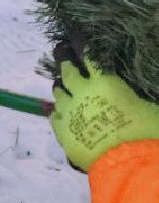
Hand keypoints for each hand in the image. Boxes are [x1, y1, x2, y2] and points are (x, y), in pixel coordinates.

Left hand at [51, 51, 158, 170]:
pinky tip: (59, 113)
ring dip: (61, 88)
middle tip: (63, 57)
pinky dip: (57, 113)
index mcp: (105, 82)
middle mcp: (82, 92)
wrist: (129, 165)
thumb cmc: (147, 135)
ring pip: (58, 92)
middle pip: (67, 71)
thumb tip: (126, 97)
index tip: (74, 36)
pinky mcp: (62, 131)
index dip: (80, 44)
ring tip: (62, 86)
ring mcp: (69, 111)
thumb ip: (130, 97)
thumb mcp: (147, 109)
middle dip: (65, 63)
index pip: (88, 55)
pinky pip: (54, 116)